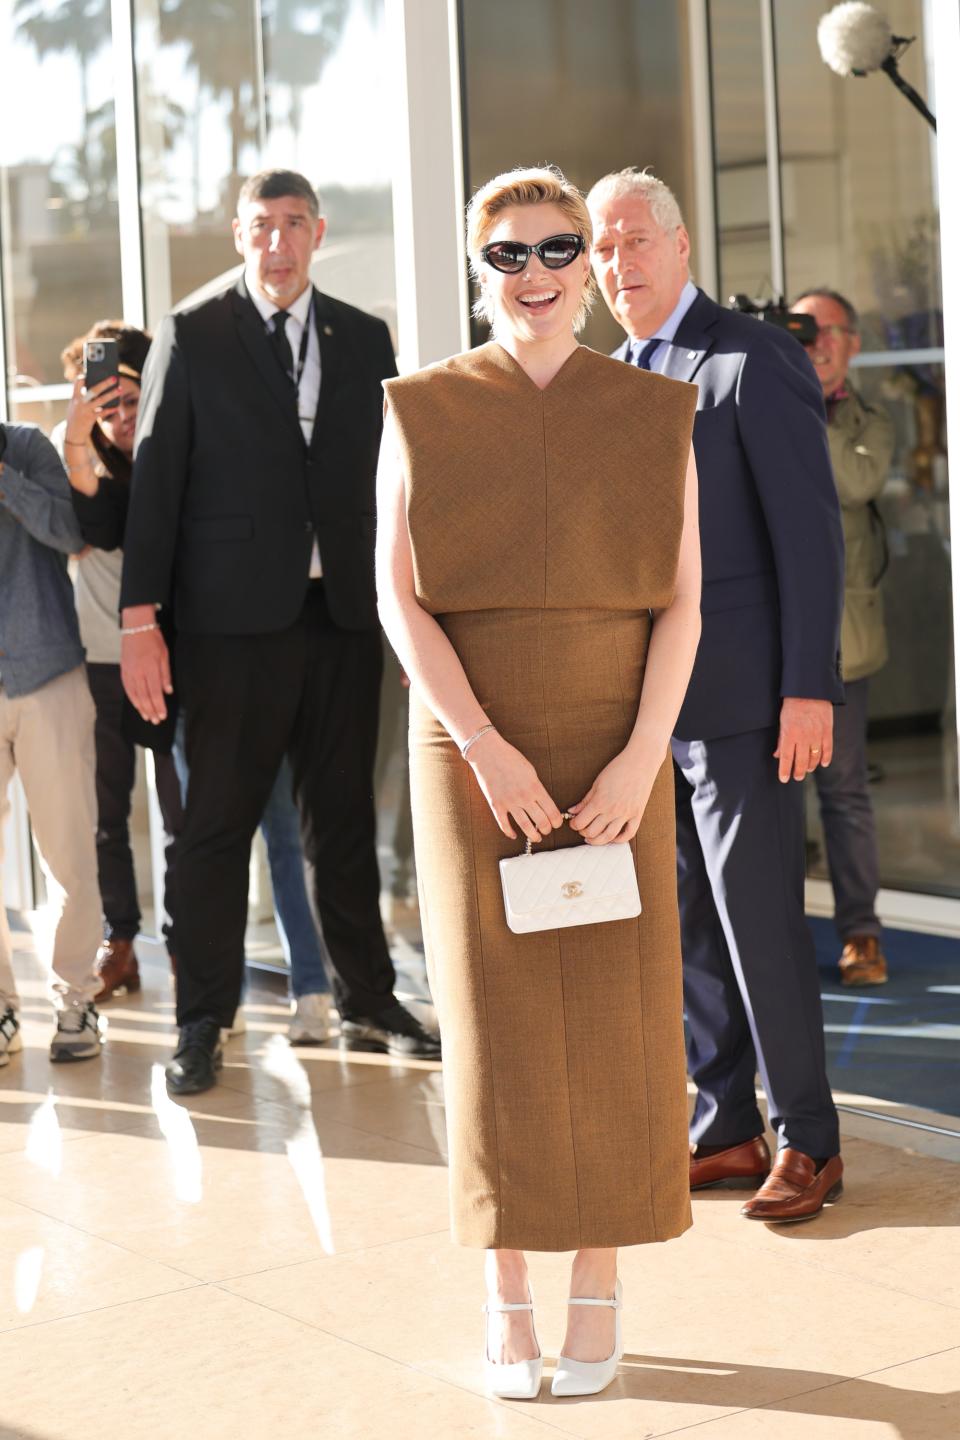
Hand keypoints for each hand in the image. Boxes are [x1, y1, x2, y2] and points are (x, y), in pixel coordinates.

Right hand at [64, 374, 118, 448]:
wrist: (73, 434)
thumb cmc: (76, 417)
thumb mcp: (74, 405)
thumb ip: (82, 397)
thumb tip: (96, 388)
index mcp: (74, 397)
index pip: (78, 383)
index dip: (84, 376)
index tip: (91, 372)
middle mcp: (79, 402)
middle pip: (93, 390)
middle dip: (104, 383)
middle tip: (114, 378)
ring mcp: (85, 410)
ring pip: (101, 400)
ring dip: (111, 394)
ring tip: (120, 390)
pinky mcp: (91, 418)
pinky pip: (103, 413)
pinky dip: (110, 409)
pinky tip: (116, 407)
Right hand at [121, 609, 172, 723]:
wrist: (136, 628)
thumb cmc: (153, 640)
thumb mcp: (164, 656)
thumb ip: (166, 675)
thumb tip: (168, 691)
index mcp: (150, 669)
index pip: (155, 693)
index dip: (158, 706)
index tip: (162, 716)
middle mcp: (138, 672)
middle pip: (144, 697)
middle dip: (150, 711)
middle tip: (155, 720)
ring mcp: (129, 672)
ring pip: (134, 695)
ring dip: (141, 708)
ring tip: (147, 717)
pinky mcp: (124, 670)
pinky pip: (127, 688)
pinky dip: (132, 699)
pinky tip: (137, 705)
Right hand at [467, 731, 563, 842]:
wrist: (488, 752)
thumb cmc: (511, 758)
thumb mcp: (530, 771)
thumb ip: (537, 788)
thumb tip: (544, 803)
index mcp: (535, 788)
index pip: (552, 811)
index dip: (557, 821)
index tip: (557, 823)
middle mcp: (524, 797)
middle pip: (541, 821)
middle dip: (547, 829)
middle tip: (547, 830)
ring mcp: (509, 802)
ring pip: (525, 826)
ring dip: (533, 835)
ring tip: (537, 837)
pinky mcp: (496, 805)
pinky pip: (504, 825)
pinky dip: (510, 833)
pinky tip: (514, 835)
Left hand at [568, 746, 659, 844]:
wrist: (641, 762)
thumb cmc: (618, 769)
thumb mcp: (597, 783)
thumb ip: (584, 800)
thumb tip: (572, 811)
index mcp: (600, 801)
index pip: (581, 822)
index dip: (574, 825)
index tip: (573, 822)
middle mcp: (612, 811)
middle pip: (593, 832)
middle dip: (583, 833)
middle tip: (581, 828)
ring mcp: (626, 814)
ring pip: (609, 837)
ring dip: (597, 841)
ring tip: (591, 839)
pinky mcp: (637, 815)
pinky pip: (628, 834)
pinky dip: (619, 840)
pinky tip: (612, 838)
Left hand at [775, 696, 833, 781]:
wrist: (810, 691)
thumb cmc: (792, 706)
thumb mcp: (782, 722)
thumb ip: (781, 740)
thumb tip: (778, 755)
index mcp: (790, 735)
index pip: (787, 758)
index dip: (785, 771)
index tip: (783, 779)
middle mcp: (804, 737)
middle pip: (801, 761)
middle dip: (798, 771)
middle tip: (797, 777)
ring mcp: (817, 735)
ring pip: (815, 757)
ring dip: (811, 766)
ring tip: (808, 770)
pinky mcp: (827, 731)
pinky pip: (827, 749)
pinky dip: (825, 758)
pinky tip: (823, 764)